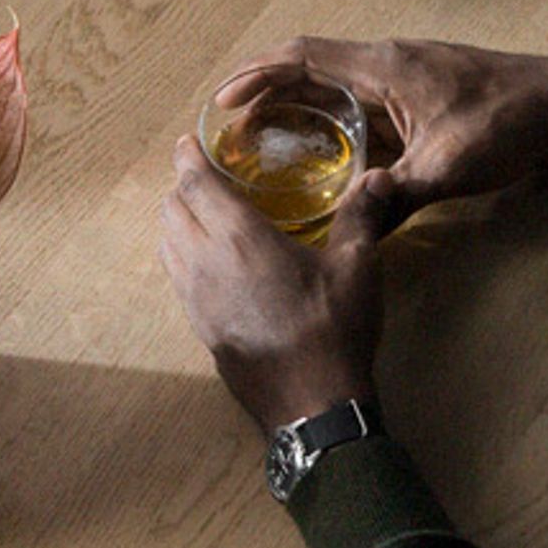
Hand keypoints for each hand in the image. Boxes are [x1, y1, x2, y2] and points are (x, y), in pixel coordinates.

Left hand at [157, 135, 385, 434]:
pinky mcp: (199, 328)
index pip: (195, 183)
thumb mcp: (356, 267)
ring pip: (167, 244)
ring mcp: (195, 299)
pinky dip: (182, 255)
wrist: (313, 405)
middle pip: (172, 210)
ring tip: (204, 215)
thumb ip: (360, 215)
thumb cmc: (334, 329)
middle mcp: (204, 262)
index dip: (187, 158)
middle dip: (181, 186)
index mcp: (238, 237)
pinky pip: (176, 276)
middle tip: (204, 176)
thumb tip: (380, 177)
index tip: (188, 142)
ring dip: (178, 221)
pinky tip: (211, 262)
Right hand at [217, 37, 547, 220]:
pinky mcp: (420, 102)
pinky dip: (334, 127)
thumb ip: (398, 195)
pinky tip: (325, 159)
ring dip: (298, 110)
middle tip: (234, 132)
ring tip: (265, 145)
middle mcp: (387, 66)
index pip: (303, 57)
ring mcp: (404, 82)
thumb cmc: (509, 123)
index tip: (224, 102)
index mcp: (383, 67)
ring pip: (335, 90)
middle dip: (267, 95)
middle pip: (311, 71)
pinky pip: (363, 108)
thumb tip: (356, 226)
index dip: (257, 76)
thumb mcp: (449, 165)